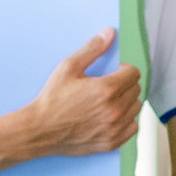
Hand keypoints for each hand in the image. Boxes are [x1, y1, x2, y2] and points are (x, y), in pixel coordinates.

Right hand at [16, 31, 139, 158]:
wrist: (40, 130)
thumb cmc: (52, 99)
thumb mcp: (68, 67)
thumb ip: (92, 49)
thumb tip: (109, 33)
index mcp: (106, 89)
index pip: (134, 73)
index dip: (124, 70)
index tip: (114, 72)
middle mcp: (115, 110)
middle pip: (136, 90)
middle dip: (125, 84)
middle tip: (108, 86)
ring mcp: (115, 128)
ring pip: (135, 108)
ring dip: (126, 102)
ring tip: (109, 101)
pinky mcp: (112, 142)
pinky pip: (133, 127)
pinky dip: (126, 120)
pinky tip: (112, 116)